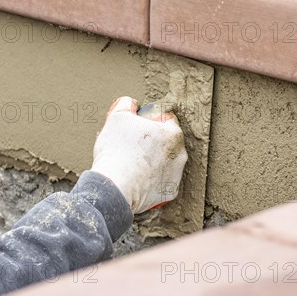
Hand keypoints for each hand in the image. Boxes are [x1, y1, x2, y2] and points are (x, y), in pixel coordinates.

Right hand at [91, 96, 187, 213]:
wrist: (115, 186)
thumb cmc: (117, 150)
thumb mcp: (117, 117)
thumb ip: (127, 104)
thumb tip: (131, 104)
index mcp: (173, 133)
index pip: (166, 120)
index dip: (151, 120)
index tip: (139, 126)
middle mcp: (181, 154)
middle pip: (168, 142)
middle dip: (154, 142)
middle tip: (133, 145)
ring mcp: (177, 174)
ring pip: (166, 162)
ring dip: (154, 161)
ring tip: (133, 163)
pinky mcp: (170, 191)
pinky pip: (161, 181)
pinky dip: (152, 180)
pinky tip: (138, 178)